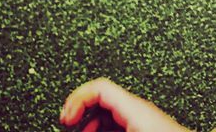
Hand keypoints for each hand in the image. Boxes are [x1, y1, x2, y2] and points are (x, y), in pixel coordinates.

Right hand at [61, 78, 192, 131]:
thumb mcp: (129, 129)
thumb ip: (100, 126)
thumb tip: (83, 126)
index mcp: (135, 106)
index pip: (99, 86)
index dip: (76, 98)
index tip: (66, 116)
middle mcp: (141, 108)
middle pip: (102, 98)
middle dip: (82, 113)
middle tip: (71, 126)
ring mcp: (146, 116)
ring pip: (111, 112)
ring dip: (92, 123)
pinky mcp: (150, 124)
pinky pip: (121, 121)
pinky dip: (106, 127)